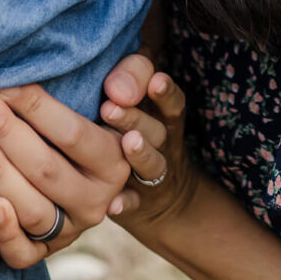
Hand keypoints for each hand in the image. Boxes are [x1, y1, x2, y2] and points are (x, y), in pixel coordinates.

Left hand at [0, 81, 131, 267]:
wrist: (93, 180)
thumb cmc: (95, 122)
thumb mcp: (121, 97)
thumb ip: (132, 76)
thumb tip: (117, 88)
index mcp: (114, 161)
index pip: (72, 134)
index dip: (36, 106)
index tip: (2, 81)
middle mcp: (96, 200)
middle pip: (46, 169)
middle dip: (5, 130)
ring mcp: (70, 230)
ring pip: (32, 209)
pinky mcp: (45, 253)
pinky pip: (23, 253)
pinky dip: (4, 232)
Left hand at [97, 52, 195, 231]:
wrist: (157, 192)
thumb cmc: (133, 122)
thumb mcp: (137, 95)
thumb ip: (130, 75)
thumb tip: (115, 79)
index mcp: (162, 114)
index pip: (171, 101)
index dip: (164, 91)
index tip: (154, 80)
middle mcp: (161, 143)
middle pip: (156, 131)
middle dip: (135, 118)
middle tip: (110, 107)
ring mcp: (151, 173)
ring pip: (152, 164)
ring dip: (140, 154)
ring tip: (127, 143)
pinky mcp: (138, 200)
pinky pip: (134, 203)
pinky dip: (126, 203)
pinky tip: (114, 204)